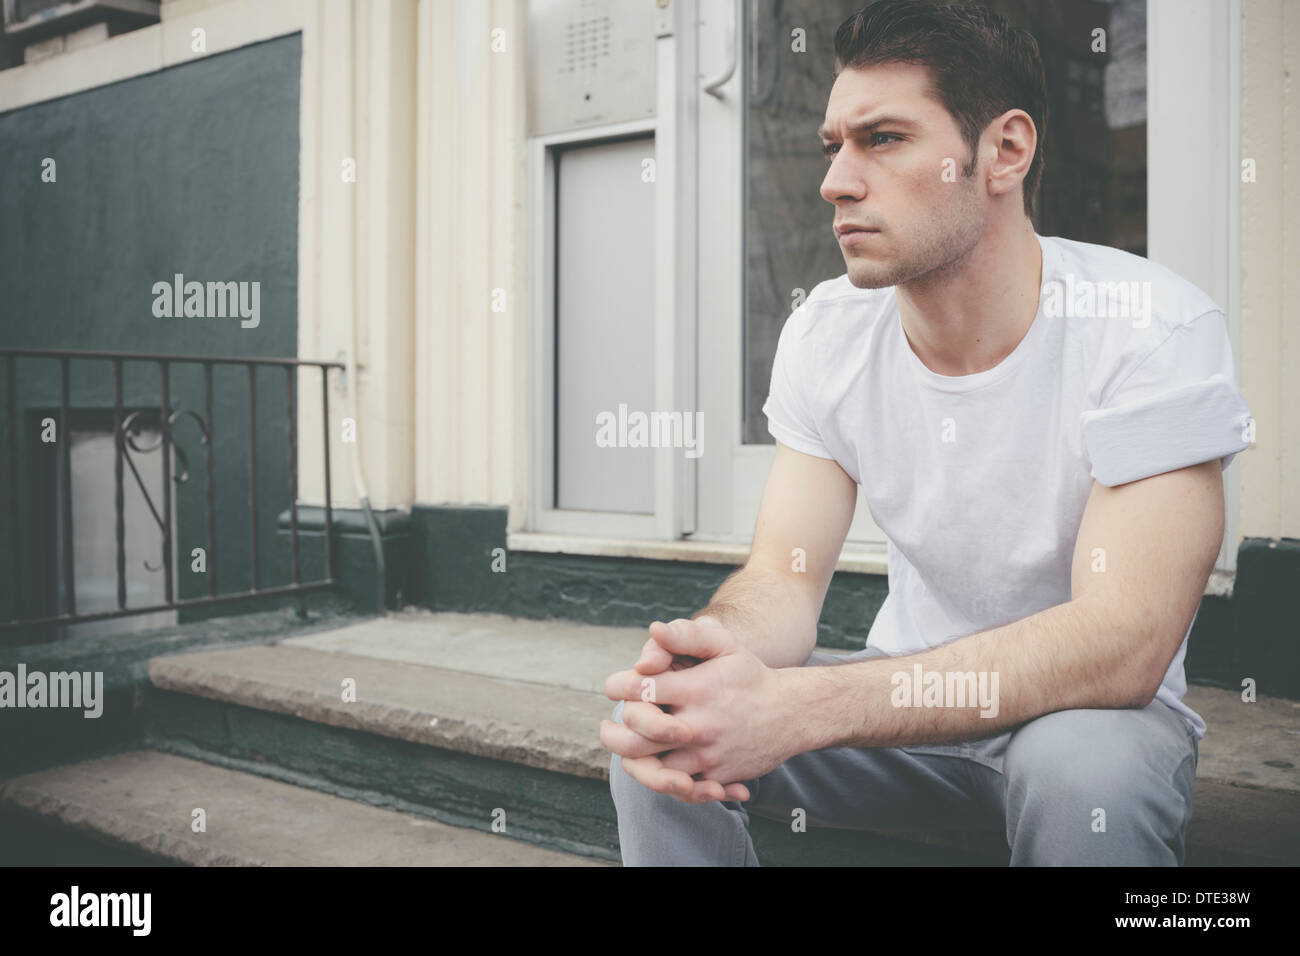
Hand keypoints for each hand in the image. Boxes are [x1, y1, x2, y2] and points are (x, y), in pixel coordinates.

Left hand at [600, 619, 749, 803]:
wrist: (791, 714)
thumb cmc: (749, 675)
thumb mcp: (725, 645)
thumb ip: (688, 635)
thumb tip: (653, 629)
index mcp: (696, 690)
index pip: (641, 690)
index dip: (619, 687)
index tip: (615, 687)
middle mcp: (699, 725)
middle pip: (637, 738)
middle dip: (613, 733)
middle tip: (606, 726)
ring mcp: (707, 755)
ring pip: (653, 771)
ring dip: (631, 761)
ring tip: (623, 749)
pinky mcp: (716, 777)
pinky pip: (680, 790)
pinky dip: (661, 782)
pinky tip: (653, 767)